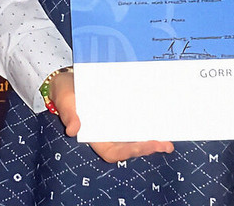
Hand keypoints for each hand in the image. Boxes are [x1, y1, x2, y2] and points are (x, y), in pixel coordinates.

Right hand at [48, 69, 173, 162]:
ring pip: (135, 138)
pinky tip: (160, 123)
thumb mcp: (65, 101)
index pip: (112, 152)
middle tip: (165, 145)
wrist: (69, 80)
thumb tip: (73, 129)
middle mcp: (107, 133)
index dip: (128, 152)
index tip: (143, 147)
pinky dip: (148, 125)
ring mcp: (114, 125)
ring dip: (151, 141)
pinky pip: (136, 123)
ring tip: (168, 141)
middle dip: (147, 148)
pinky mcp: (121, 114)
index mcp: (94, 135)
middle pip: (129, 148)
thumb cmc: (66, 93)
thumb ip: (69, 114)